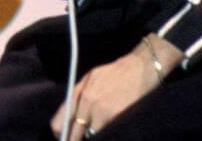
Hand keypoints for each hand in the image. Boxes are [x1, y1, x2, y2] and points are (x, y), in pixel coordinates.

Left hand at [51, 35, 179, 138]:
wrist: (140, 68)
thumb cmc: (115, 74)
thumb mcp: (90, 80)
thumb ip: (78, 98)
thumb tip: (68, 120)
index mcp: (78, 92)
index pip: (61, 121)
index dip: (62, 133)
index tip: (63, 137)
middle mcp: (87, 101)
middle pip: (75, 132)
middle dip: (75, 138)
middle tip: (78, 139)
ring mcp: (102, 110)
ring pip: (92, 135)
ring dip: (94, 134)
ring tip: (100, 127)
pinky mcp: (117, 116)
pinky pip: (107, 132)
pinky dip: (107, 132)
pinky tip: (111, 127)